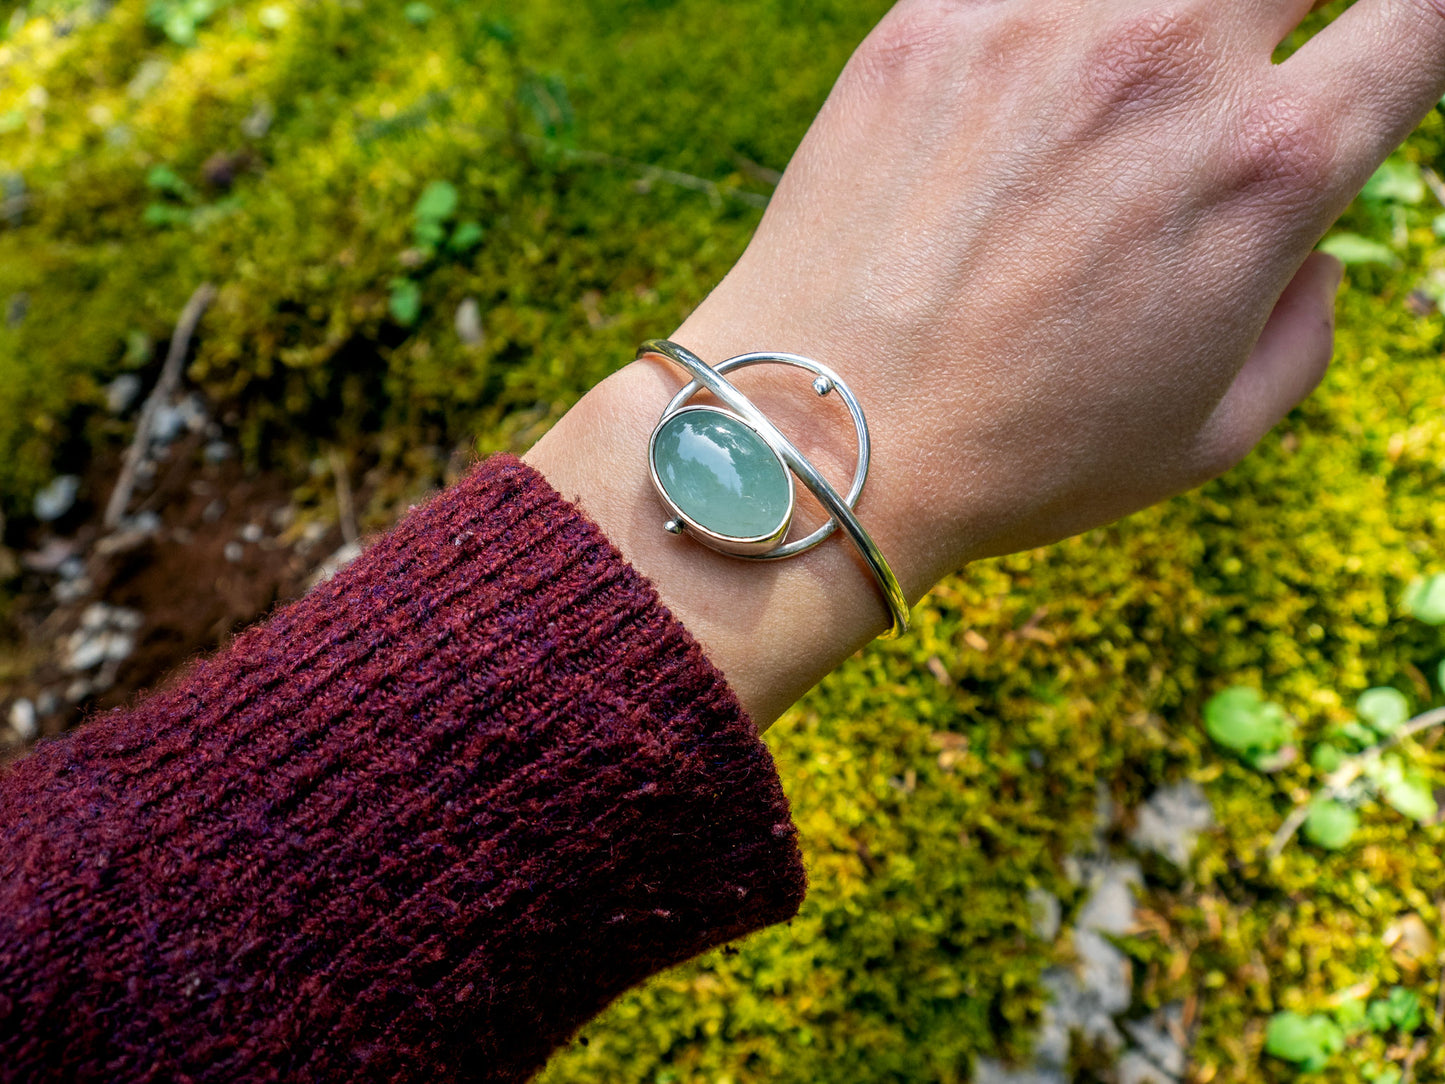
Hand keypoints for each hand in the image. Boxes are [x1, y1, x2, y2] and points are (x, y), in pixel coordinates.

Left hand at [528, 0, 1444, 724]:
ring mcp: (1040, 23)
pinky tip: (1026, 88)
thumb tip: (1312, 251)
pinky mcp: (930, 17)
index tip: (1385, 50)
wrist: (824, 436)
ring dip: (1164, 17)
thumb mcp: (1211, 435)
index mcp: (1269, 162)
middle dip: (1289, 7)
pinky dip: (1045, 24)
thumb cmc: (1019, 457)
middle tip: (1233, 66)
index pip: (1421, 17)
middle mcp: (1168, 61)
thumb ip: (1304, 327)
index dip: (1418, 28)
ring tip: (1121, 88)